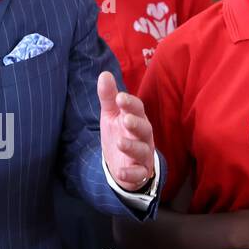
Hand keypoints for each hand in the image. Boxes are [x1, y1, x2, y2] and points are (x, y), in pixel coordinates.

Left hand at [98, 72, 155, 191]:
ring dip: (132, 147)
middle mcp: (143, 136)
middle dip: (136, 124)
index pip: (137, 109)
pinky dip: (131, 174)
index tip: (120, 97)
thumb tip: (104, 74)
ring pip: (142, 151)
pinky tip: (120, 172)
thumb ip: (108, 97)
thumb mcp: (111, 115)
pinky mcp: (139, 173)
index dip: (130, 103)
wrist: (123, 164)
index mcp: (137, 119)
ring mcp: (143, 155)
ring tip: (120, 142)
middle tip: (125, 119)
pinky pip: (138, 174)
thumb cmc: (120, 134)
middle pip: (144, 129)